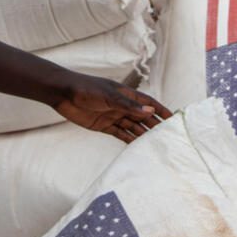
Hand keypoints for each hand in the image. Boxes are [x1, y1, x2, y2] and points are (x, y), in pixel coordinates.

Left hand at [51, 72, 172, 141]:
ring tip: (155, 146)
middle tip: (168, 137)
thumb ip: (129, 106)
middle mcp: (122, 106)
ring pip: (133, 127)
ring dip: (143, 135)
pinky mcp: (104, 126)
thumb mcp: (109, 96)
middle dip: (154, 126)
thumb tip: (150, 112)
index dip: (160, 110)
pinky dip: (129, 140)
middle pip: (142, 117)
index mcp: (126, 95)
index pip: (148, 104)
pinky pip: (120, 134)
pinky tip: (137, 147)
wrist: (63, 93)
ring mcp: (113, 116)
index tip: (173, 119)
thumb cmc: (86, 89)